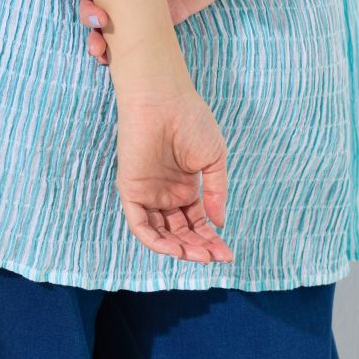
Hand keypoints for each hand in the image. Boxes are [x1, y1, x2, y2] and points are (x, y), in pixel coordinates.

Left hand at [115, 80, 233, 263]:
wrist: (163, 100)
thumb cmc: (190, 120)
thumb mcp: (214, 159)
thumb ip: (216, 192)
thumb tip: (219, 223)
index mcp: (184, 185)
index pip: (197, 221)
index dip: (211, 239)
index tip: (227, 254)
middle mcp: (165, 193)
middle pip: (181, 231)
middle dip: (199, 247)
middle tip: (216, 258)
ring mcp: (148, 192)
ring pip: (161, 233)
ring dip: (179, 248)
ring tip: (200, 256)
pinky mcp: (131, 190)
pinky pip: (140, 224)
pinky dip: (156, 241)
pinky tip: (176, 248)